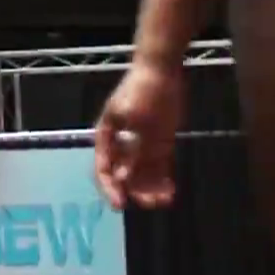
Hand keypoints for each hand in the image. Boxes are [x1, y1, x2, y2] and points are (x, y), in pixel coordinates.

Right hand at [93, 59, 184, 209]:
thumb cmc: (142, 91)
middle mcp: (122, 144)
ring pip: (143, 174)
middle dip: (135, 191)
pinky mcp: (159, 143)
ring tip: (164, 199)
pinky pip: (159, 167)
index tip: (121, 204)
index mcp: (108, 135)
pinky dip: (163, 180)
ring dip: (151, 188)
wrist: (162, 70)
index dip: (110, 187)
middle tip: (151, 203)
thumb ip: (133, 150)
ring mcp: (141, 144)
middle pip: (124, 175)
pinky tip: (171, 190)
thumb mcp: (136, 120)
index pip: (103, 167)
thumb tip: (124, 179)